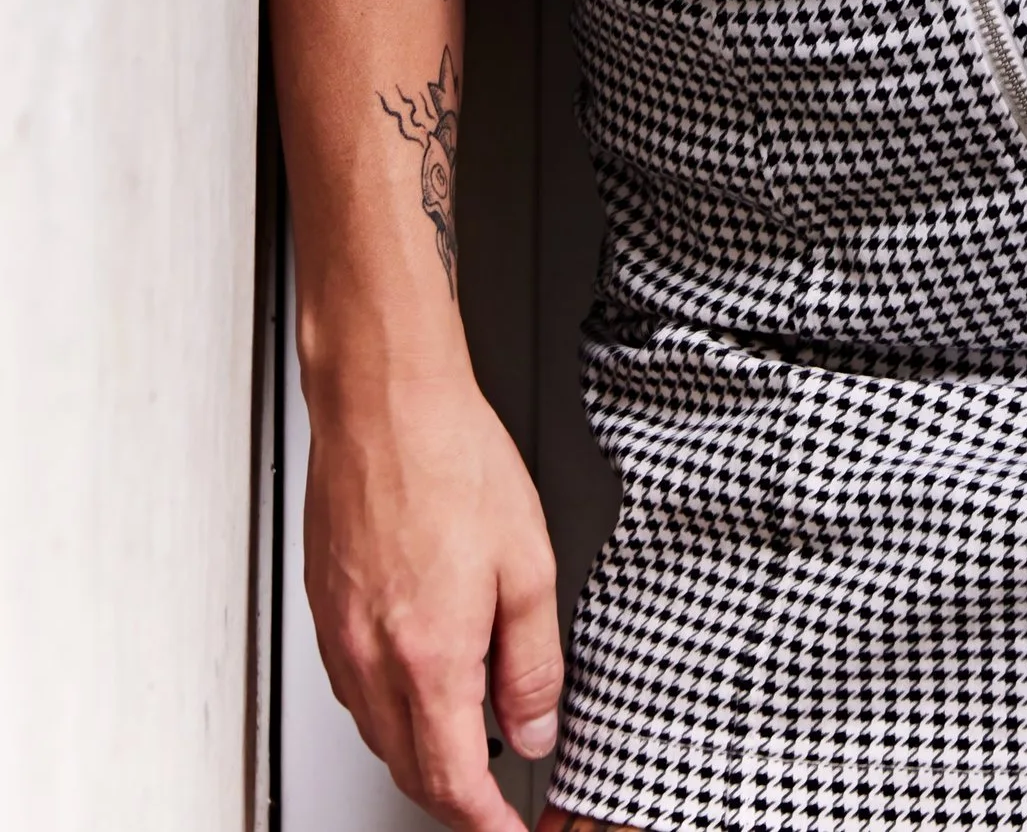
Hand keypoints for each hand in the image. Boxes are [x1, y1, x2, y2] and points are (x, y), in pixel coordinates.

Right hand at [299, 362, 561, 829]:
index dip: (484, 823)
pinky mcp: (325, 612)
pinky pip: (357, 692)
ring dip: (423, 751)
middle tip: (499, 790)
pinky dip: (392, 707)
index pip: (453, 783)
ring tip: (472, 730)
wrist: (382, 402)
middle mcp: (371, 662)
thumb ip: (532, 662)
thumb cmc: (451, 460)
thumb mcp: (528, 564)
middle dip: (456, 794)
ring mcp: (340, 640)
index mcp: (429, 659)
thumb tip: (536, 728)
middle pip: (409, 771)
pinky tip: (424, 676)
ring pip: (379, 735)